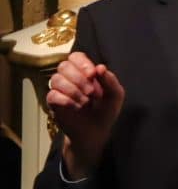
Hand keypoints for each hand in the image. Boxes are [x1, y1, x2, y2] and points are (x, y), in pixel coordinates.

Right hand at [46, 51, 123, 178]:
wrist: (97, 131)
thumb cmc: (106, 110)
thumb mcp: (115, 95)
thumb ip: (110, 80)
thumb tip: (101, 67)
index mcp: (85, 72)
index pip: (76, 57)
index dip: (82, 63)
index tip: (93, 74)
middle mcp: (70, 78)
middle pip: (64, 66)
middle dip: (79, 78)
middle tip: (92, 93)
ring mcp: (60, 90)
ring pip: (56, 79)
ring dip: (74, 90)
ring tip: (86, 102)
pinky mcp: (53, 103)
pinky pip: (52, 95)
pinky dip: (66, 100)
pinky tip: (77, 107)